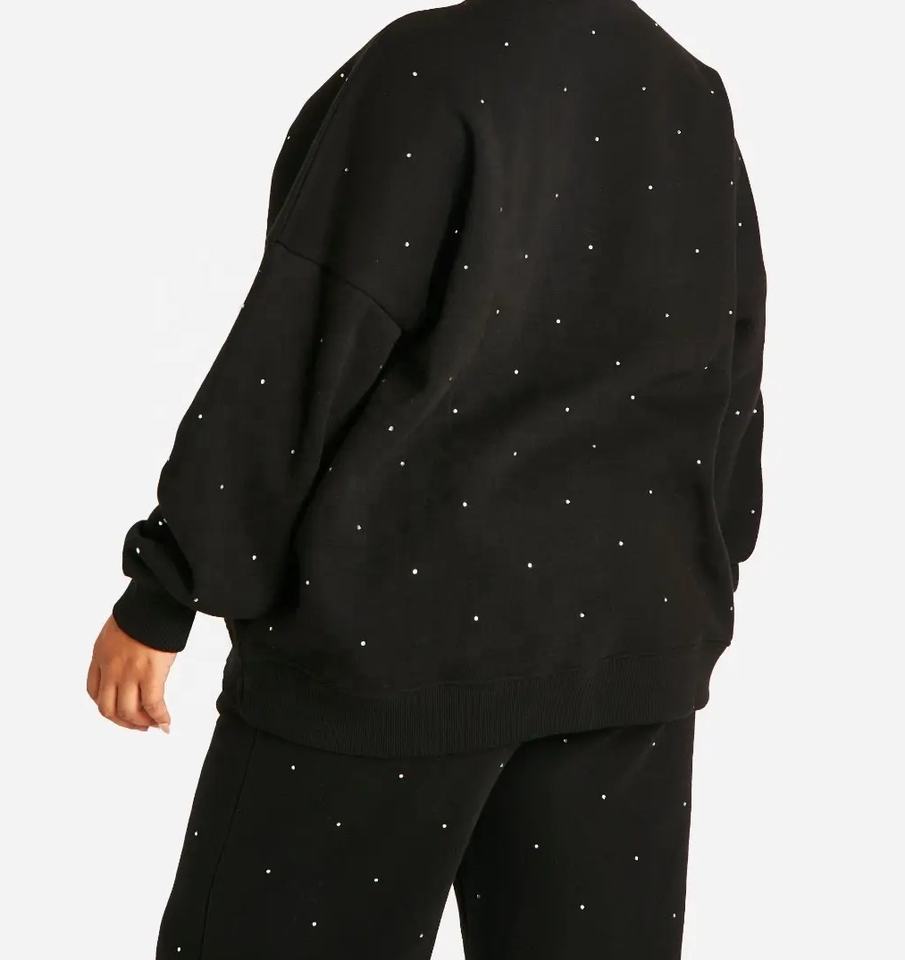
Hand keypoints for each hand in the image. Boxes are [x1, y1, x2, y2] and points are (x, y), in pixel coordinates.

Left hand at [87, 615, 176, 732]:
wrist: (153, 601)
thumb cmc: (143, 611)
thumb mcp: (117, 630)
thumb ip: (118, 648)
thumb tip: (133, 661)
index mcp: (100, 655)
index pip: (94, 692)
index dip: (107, 707)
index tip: (120, 711)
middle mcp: (111, 667)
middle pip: (108, 708)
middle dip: (123, 721)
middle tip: (139, 725)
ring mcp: (129, 672)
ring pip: (128, 711)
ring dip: (141, 723)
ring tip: (153, 724)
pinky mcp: (150, 672)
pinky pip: (152, 704)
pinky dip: (159, 717)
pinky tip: (166, 722)